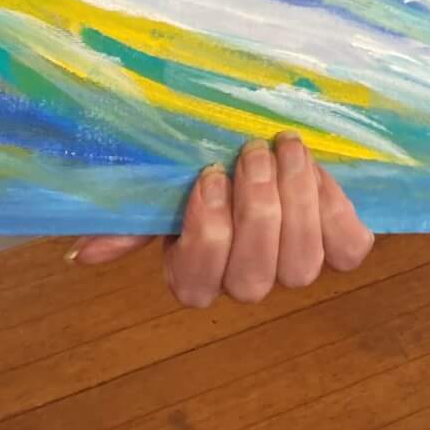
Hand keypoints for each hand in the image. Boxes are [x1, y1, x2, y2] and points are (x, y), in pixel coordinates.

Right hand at [69, 133, 373, 307]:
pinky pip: (348, 248)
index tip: (207, 176)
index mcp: (196, 274)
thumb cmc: (209, 169)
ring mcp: (296, 267)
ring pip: (301, 266)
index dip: (207, 233)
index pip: (198, 282)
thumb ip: (131, 219)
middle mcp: (246, 282)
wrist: (268, 147)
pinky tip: (321, 172)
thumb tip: (81, 253)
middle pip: (253, 279)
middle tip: (251, 152)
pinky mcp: (341, 246)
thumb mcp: (165, 189)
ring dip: (296, 199)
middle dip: (256, 209)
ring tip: (285, 148)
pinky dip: (337, 209)